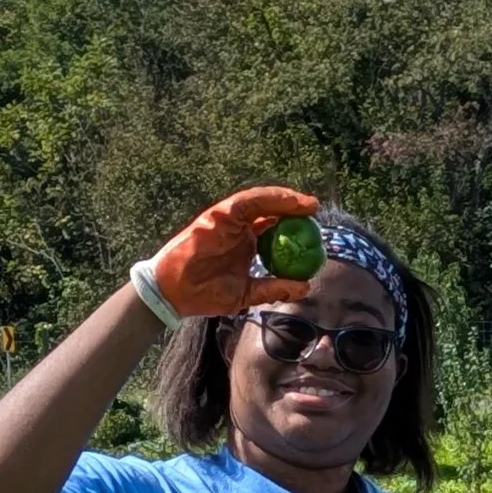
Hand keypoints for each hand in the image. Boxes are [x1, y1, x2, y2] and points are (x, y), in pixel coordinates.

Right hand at [146, 187, 320, 318]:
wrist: (174, 293)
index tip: (317, 233)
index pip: (274, 231)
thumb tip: (304, 287)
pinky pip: (249, 201)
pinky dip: (271, 198)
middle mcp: (238, 229)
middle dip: (295, 209)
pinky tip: (291, 202)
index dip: (296, 228)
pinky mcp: (219, 214)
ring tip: (310, 205)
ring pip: (263, 202)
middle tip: (316, 211)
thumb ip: (273, 288)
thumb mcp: (247, 294)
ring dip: (288, 200)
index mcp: (245, 245)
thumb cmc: (205, 294)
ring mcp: (229, 220)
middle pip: (271, 212)